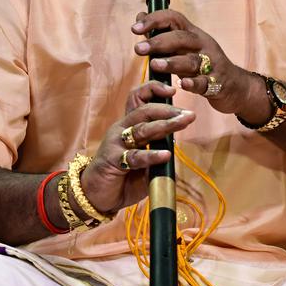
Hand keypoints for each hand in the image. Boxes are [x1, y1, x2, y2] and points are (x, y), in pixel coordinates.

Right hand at [79, 81, 195, 214]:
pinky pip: (135, 156)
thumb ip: (158, 150)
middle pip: (145, 111)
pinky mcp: (113, 160)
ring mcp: (116, 143)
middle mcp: (122, 129)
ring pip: (142, 129)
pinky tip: (165, 154)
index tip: (173, 90)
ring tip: (183, 122)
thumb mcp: (145, 161)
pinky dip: (152, 155)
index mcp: (129, 125)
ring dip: (165, 125)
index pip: (138, 99)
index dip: (153, 90)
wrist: (97, 195)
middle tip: (188, 114)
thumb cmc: (123, 176)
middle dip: (168, 110)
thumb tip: (176, 143)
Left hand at [132, 10, 252, 114]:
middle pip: (182, 38)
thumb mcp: (186, 47)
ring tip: (155, 65)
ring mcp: (212, 64)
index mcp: (193, 34)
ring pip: (192, 60)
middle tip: (139, 49)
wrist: (235, 86)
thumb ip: (163, 34)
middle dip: (159, 42)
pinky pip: (205, 82)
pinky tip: (183, 84)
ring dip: (172, 62)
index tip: (134, 28)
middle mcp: (203, 45)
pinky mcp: (217, 83)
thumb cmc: (204, 65)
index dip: (154, 20)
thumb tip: (140, 17)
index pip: (174, 18)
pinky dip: (194, 83)